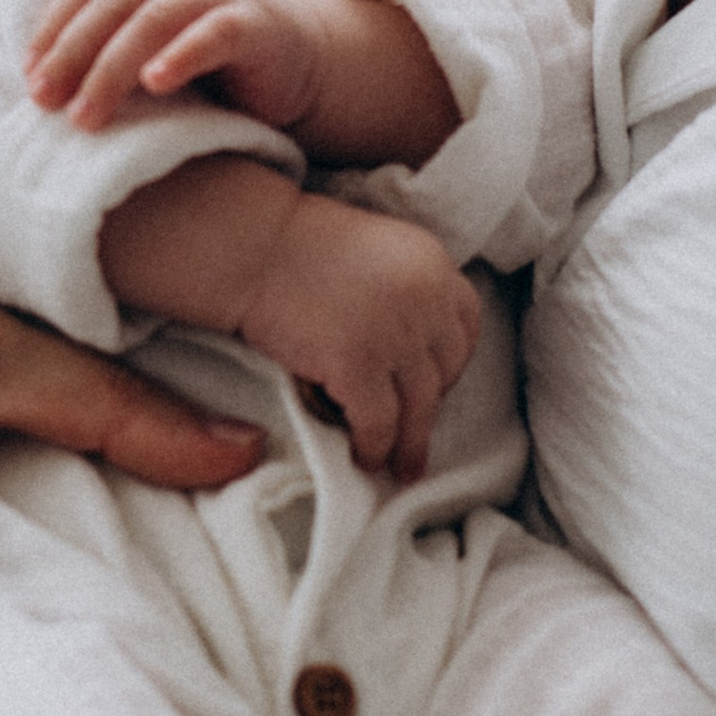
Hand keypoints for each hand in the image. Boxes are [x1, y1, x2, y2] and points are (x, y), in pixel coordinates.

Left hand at [28, 0, 326, 132]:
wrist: (298, 60)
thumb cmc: (210, 59)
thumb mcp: (152, 45)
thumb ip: (109, 46)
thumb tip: (41, 84)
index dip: (55, 25)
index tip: (29, 75)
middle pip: (115, 1)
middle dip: (73, 53)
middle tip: (45, 102)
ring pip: (154, 19)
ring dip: (112, 69)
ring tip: (85, 116)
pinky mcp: (256, 22)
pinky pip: (214, 33)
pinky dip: (181, 56)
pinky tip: (156, 84)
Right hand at [238, 197, 480, 480]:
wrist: (249, 249)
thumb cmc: (294, 249)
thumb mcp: (372, 251)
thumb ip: (402, 286)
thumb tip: (411, 346)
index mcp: (430, 261)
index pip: (467, 321)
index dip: (452, 359)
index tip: (436, 383)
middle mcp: (425, 295)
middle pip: (447, 368)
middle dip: (431, 403)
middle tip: (415, 431)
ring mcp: (394, 331)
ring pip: (419, 406)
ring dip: (409, 443)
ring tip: (398, 466)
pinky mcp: (358, 362)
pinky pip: (379, 422)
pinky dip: (373, 446)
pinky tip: (363, 456)